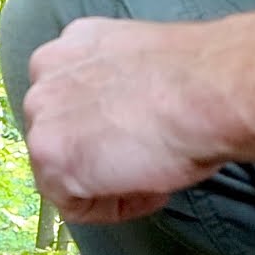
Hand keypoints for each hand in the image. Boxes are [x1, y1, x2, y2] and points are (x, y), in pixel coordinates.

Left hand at [22, 17, 229, 222]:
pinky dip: (110, 210)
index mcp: (72, 44)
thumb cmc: (200, 78)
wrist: (212, 90)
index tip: (132, 140)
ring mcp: (42, 117)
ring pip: (60, 173)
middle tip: (140, 163)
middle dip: (96, 157)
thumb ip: (113, 88)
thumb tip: (122, 119)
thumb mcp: (142, 65)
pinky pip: (73, 206)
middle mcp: (47, 74)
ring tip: (149, 177)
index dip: (102, 130)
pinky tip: (147, 191)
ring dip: (103, 184)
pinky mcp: (52, 158)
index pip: (66, 102)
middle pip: (57, 136)